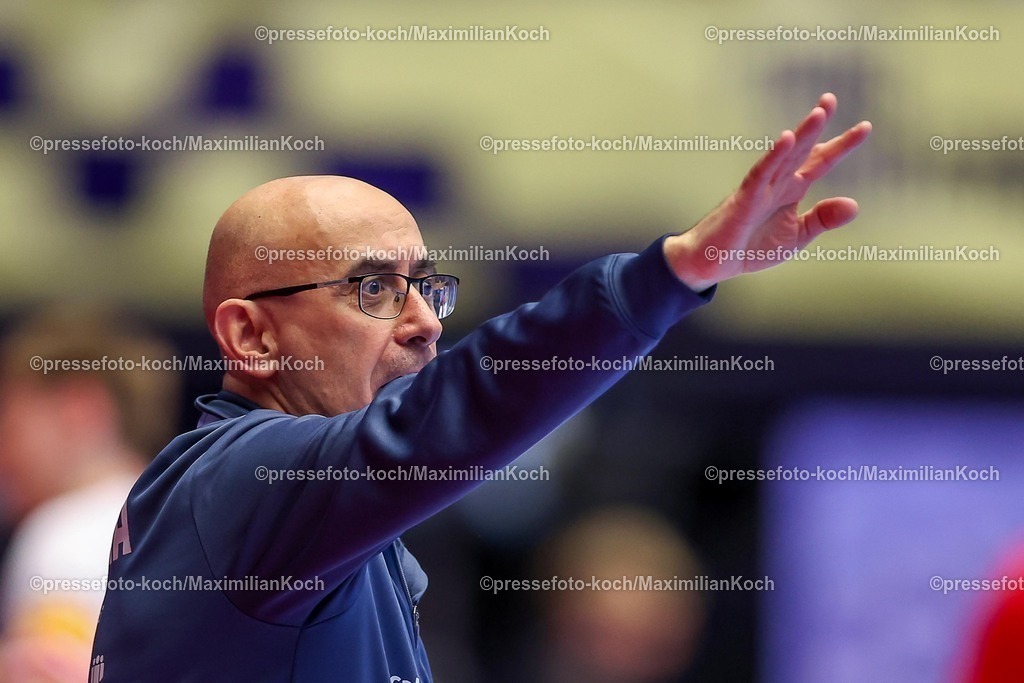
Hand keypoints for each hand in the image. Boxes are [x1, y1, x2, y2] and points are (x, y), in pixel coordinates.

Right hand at [664, 93, 871, 290]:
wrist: (714, 262)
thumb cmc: (751, 248)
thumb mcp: (797, 237)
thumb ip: (823, 219)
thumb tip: (854, 204)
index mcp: (791, 191)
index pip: (820, 162)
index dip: (841, 145)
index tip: (864, 126)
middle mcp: (777, 183)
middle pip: (802, 150)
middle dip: (817, 125)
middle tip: (830, 99)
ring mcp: (760, 189)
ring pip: (784, 156)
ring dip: (803, 135)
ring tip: (820, 114)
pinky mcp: (744, 200)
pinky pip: (761, 174)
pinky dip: (774, 156)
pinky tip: (786, 139)